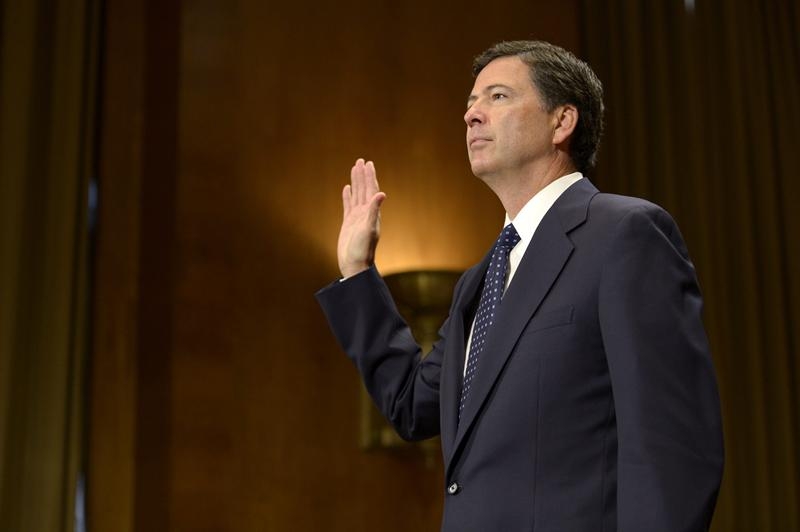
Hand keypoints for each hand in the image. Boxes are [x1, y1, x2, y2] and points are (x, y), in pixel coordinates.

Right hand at [337, 158, 386, 277]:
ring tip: (354, 169)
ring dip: (356, 182)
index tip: (368, 163)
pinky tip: (346, 189)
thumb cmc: (363, 250)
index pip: (371, 189)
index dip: (370, 176)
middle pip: (364, 189)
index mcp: (372, 212)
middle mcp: (365, 213)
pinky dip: (347, 196)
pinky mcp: (348, 223)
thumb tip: (381, 193)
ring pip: (356, 195)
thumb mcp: (368, 229)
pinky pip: (348, 205)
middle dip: (363, 175)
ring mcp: (356, 218)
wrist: (355, 266)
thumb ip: (373, 211)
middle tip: (361, 160)